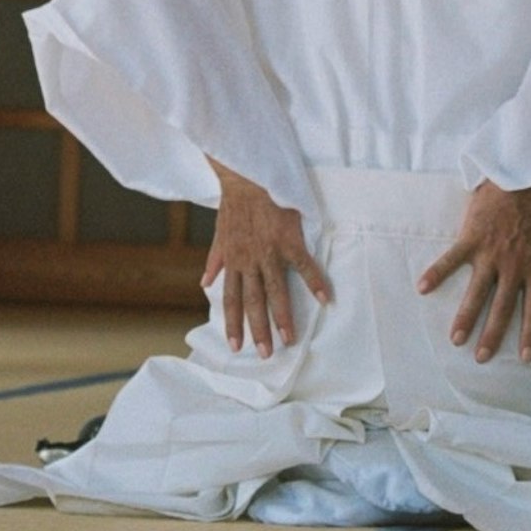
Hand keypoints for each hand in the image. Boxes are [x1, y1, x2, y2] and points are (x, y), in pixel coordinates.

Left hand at [203, 168, 329, 356]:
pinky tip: (325, 299)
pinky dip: (315, 282)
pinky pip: (303, 265)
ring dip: (283, 316)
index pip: (232, 299)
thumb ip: (214, 260)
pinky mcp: (288, 240)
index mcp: (234, 261)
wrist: (247, 177)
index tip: (236, 346)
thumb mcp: (219, 233)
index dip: (233, 323)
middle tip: (266, 353)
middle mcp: (249, 261)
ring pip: (276, 291)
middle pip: (254, 302)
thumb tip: (205, 282)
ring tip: (290, 338)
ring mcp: (269, 252)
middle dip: (259, 329)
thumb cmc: (236, 204)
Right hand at [419, 178, 530, 363]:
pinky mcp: (471, 238)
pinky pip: (450, 259)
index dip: (530, 335)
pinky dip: (436, 273)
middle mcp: (513, 268)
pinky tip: (422, 288)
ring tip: (456, 339)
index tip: (523, 357)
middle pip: (502, 309)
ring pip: (476, 293)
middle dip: (492, 335)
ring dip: (465, 318)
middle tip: (481, 358)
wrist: (527, 179)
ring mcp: (490, 254)